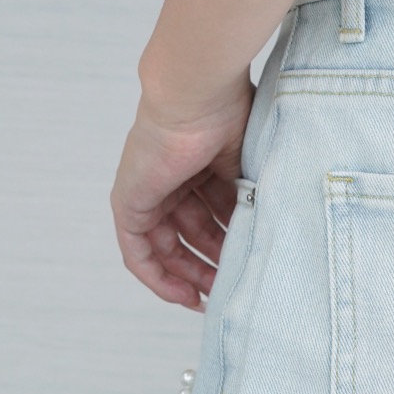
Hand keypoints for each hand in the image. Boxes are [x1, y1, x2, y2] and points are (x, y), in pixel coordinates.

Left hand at [111, 79, 254, 307]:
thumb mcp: (247, 167)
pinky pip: (137, 252)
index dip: (228, 243)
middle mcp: (171, 180)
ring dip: (189, 275)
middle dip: (210, 264)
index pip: (210, 216)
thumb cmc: (228, 115)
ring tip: (215, 296)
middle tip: (232, 287)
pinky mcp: (128, 203)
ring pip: (166, 247)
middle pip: (188, 235)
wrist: (197, 98)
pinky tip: (183, 295)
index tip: (247, 266)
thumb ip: (250, 199)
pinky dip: (157, 277)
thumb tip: (265, 235)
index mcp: (199, 166)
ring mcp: (148, 191)